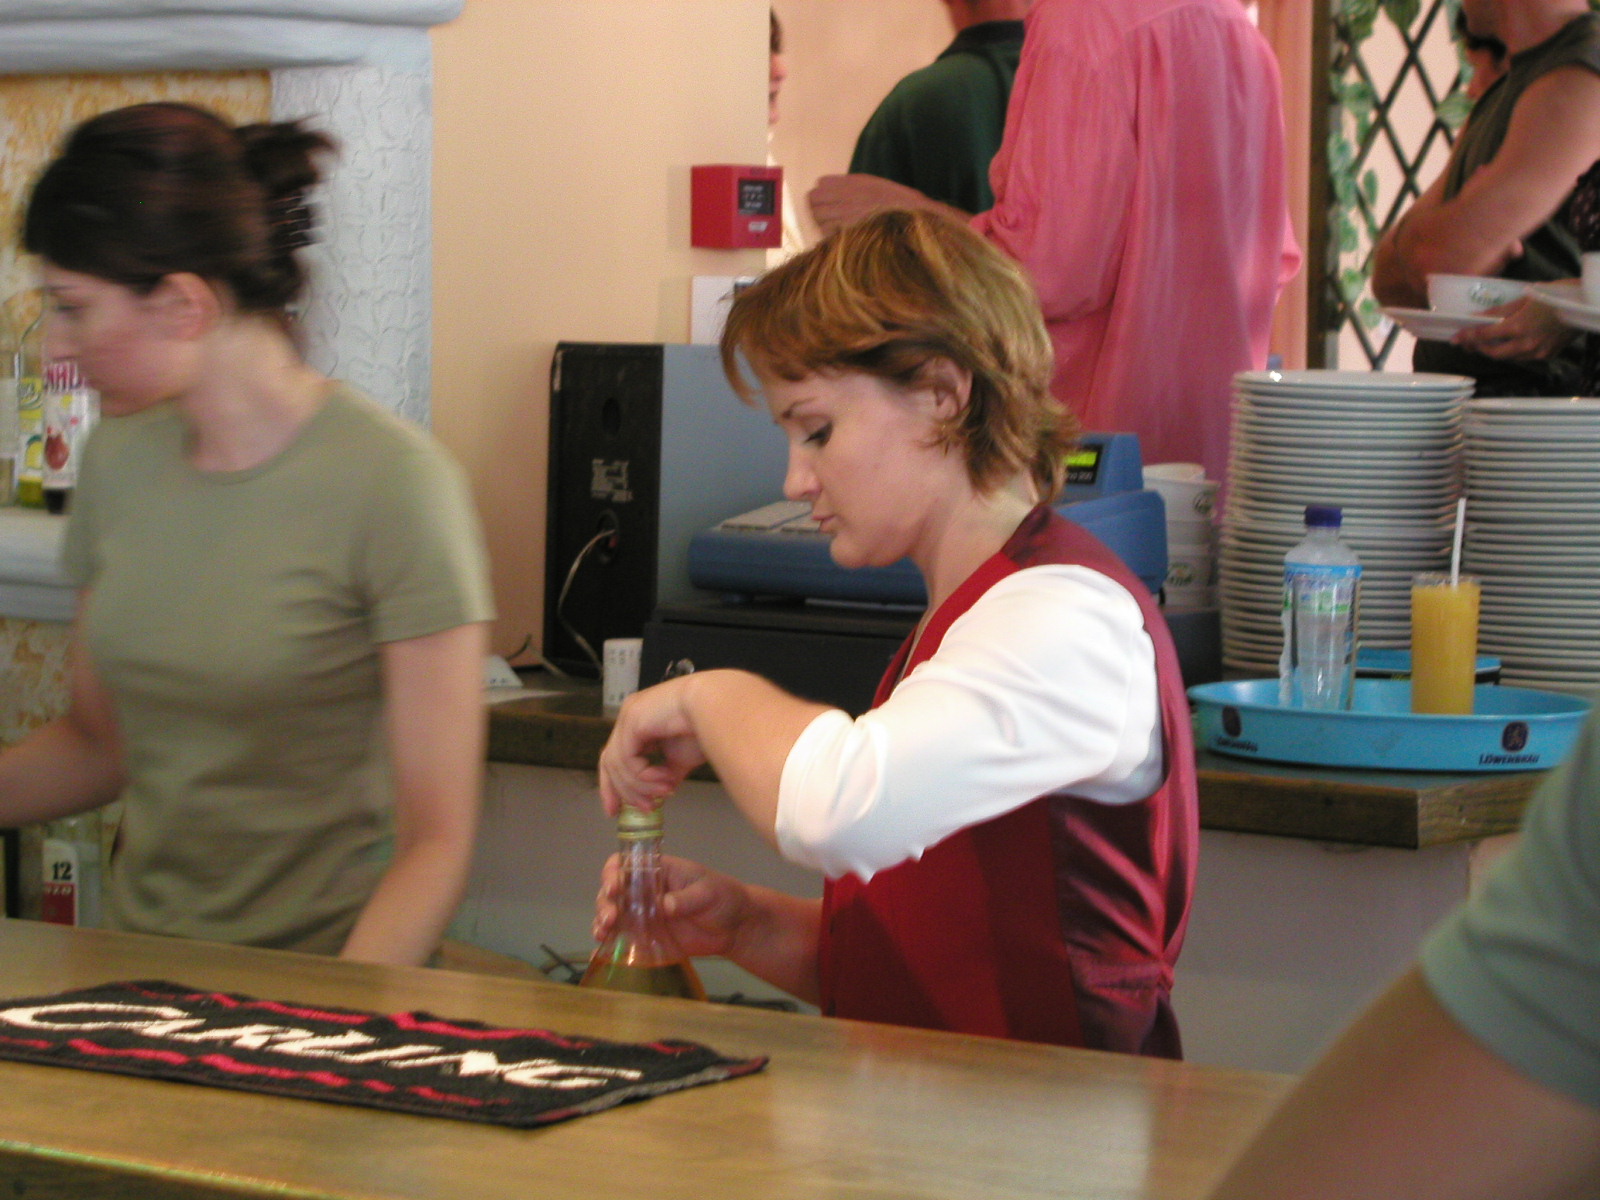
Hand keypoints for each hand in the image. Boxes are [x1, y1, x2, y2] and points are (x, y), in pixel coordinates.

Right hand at [593, 853, 753, 959]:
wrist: (734, 927)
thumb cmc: (722, 897)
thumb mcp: (708, 892)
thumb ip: (687, 898)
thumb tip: (665, 905)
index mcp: (656, 871)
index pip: (625, 864)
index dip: (613, 873)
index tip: (615, 887)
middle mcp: (643, 891)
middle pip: (612, 891)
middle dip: (606, 902)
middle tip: (611, 917)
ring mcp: (642, 914)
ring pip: (612, 914)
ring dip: (602, 921)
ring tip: (604, 932)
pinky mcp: (645, 936)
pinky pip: (622, 937)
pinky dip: (608, 942)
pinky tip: (602, 948)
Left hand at [596, 675, 705, 815]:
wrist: (715, 708)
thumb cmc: (704, 726)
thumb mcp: (681, 758)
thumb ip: (666, 772)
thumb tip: (662, 790)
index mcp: (640, 722)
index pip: (616, 757)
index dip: (614, 786)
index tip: (616, 810)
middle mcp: (630, 716)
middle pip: (610, 761)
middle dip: (621, 791)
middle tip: (643, 809)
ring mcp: (628, 716)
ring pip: (617, 764)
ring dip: (640, 786)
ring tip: (665, 793)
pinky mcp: (632, 720)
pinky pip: (626, 759)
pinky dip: (643, 776)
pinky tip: (665, 779)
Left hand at [808, 173, 939, 233]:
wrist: (913, 219)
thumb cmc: (898, 204)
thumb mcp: (874, 184)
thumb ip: (850, 185)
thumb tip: (828, 189)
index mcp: (851, 181)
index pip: (820, 184)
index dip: (824, 195)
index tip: (831, 204)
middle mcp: (844, 194)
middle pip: (813, 199)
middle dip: (818, 208)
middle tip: (831, 218)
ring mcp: (843, 214)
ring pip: (817, 217)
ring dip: (824, 223)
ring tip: (840, 228)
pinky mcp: (845, 232)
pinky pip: (826, 234)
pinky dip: (831, 237)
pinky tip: (844, 238)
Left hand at [1451, 294, 1574, 359]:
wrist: (1588, 303)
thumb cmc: (1556, 294)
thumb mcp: (1524, 298)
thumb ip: (1498, 311)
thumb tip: (1475, 318)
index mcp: (1519, 327)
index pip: (1484, 336)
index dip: (1467, 337)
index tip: (1454, 337)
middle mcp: (1526, 344)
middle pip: (1492, 353)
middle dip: (1477, 348)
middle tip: (1467, 341)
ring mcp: (1538, 352)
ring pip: (1507, 358)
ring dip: (1493, 351)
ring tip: (1484, 342)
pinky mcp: (1547, 356)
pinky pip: (1522, 358)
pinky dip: (1511, 352)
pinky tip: (1507, 343)